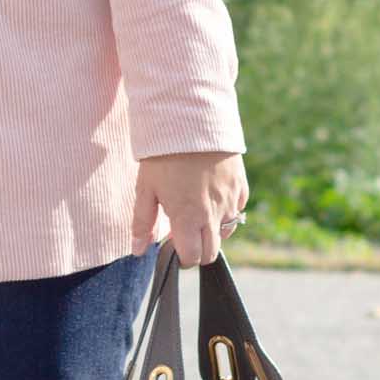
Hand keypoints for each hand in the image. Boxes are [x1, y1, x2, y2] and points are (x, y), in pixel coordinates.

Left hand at [130, 152, 249, 266]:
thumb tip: (138, 251)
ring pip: (226, 232)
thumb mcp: (146, 188)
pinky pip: (237, 210)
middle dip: (197, 250)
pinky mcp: (241, 185)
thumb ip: (142, 223)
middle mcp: (213, 214)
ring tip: (196, 212)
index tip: (172, 246)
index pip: (192, 258)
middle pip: (211, 252)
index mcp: (188, 218)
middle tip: (182, 233)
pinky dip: (226, 211)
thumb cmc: (163, 155)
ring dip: (212, 231)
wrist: (192, 121)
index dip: (181, 257)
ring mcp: (230, 200)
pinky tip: (210, 196)